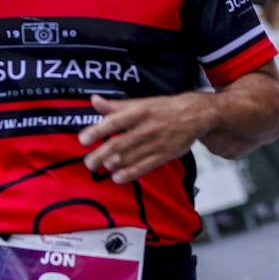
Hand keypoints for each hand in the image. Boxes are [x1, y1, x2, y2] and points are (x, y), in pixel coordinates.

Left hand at [78, 93, 214, 184]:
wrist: (195, 115)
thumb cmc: (164, 108)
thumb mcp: (141, 102)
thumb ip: (116, 105)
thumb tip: (94, 101)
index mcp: (139, 111)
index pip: (114, 122)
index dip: (97, 131)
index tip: (83, 140)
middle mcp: (146, 128)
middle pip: (118, 144)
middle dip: (100, 155)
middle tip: (89, 162)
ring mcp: (155, 143)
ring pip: (129, 157)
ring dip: (112, 164)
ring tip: (101, 167)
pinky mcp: (164, 155)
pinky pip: (143, 167)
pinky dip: (129, 174)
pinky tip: (117, 178)